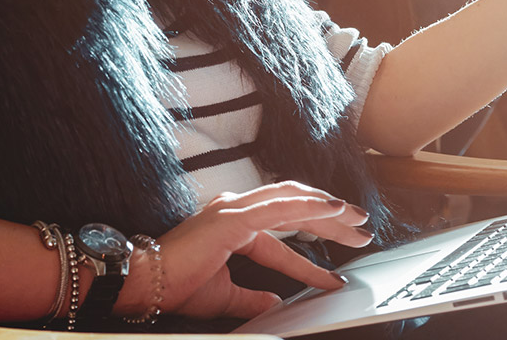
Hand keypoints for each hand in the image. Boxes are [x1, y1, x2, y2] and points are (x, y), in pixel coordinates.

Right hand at [131, 182, 371, 320]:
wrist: (143, 282)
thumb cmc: (176, 286)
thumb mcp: (226, 295)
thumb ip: (252, 297)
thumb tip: (275, 303)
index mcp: (234, 223)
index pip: (284, 231)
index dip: (314, 248)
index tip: (339, 266)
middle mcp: (236, 209)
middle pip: (295, 207)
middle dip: (331, 217)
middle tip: (362, 227)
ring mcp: (234, 210)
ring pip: (292, 202)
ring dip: (328, 209)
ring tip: (356, 219)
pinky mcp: (232, 219)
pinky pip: (278, 209)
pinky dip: (307, 206)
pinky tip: (331, 208)